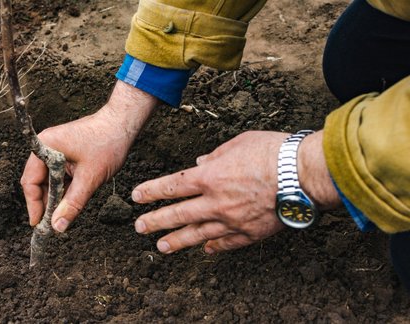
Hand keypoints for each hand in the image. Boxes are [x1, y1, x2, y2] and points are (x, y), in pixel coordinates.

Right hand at [21, 81, 157, 231]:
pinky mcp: (64, 152)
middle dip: (44, 202)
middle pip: (37, 181)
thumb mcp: (89, 178)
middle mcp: (45, 146)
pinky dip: (63, 188)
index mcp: (45, 147)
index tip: (38, 224)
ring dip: (54, 196)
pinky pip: (58, 174)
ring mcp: (54, 149)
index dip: (34, 205)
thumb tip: (57, 226)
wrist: (123, 124)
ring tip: (62, 214)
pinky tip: (70, 200)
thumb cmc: (107, 144)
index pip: (30, 181)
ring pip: (48, 180)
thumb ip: (72, 204)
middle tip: (52, 223)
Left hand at [131, 131, 340, 253]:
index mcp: (210, 177)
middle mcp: (215, 202)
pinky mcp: (250, 233)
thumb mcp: (238, 143)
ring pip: (197, 234)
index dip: (151, 192)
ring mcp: (232, 221)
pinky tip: (205, 251)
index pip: (171, 186)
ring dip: (177, 240)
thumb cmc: (273, 152)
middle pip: (177, 214)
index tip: (136, 196)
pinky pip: (226, 243)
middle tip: (139, 227)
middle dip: (155, 221)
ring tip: (161, 246)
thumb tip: (199, 164)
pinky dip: (214, 247)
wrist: (304, 175)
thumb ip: (215, 156)